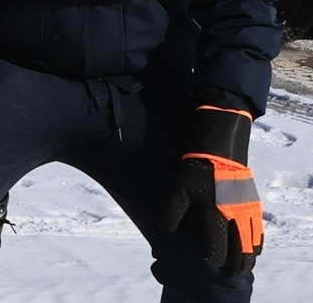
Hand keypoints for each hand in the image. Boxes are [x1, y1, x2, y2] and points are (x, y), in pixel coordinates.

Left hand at [159, 106, 262, 278]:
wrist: (218, 150)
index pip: (216, 245)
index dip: (213, 257)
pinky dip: (257, 241)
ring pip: (252, 240)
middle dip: (235, 262)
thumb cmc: (195, 170)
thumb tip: (165, 229)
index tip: (210, 263)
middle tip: (231, 273)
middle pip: (239, 248)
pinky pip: (259, 228)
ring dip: (248, 255)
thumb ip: (170, 211)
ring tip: (243, 266)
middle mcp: (234, 216)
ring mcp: (246, 210)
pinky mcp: (253, 204)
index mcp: (214, 214)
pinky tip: (253, 248)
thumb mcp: (176, 188)